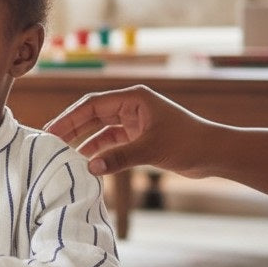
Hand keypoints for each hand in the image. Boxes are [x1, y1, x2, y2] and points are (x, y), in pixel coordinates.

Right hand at [44, 84, 209, 177]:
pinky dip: (99, 150)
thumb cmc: (190, 143)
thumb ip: (119, 158)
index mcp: (134, 98)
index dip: (70, 117)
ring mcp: (135, 121)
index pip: (92, 105)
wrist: (217, 154)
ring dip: (83, 140)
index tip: (52, 131)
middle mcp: (132, 106)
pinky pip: (112, 141)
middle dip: (72, 128)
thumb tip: (89, 168)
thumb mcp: (152, 150)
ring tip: (63, 152)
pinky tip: (87, 160)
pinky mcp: (140, 136)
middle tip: (50, 142)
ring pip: (100, 128)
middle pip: (92, 115)